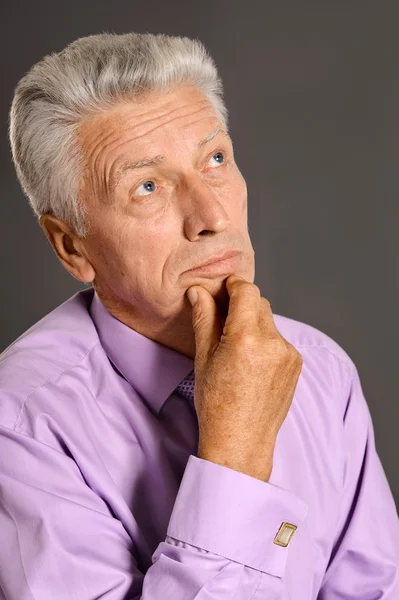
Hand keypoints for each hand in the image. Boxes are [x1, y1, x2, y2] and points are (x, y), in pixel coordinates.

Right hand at [187, 274, 302, 481]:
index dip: (232, 285)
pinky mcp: (296, 364)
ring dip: (253, 323)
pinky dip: (265, 340)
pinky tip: (251, 362)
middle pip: (259, 302)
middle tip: (222, 319)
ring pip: (269, 321)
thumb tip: (198, 291)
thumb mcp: (203, 357)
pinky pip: (279, 339)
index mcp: (246, 337)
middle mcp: (273, 341)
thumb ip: (204, 318)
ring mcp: (288, 353)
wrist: (241, 441)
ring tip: (236, 347)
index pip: (246, 290)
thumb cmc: (216, 403)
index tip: (221, 289)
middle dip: (241, 304)